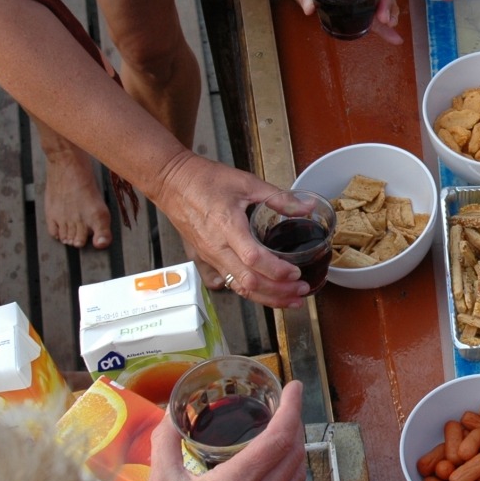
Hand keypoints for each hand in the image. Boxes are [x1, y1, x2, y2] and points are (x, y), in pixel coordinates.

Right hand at [127, 380, 307, 480]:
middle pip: (294, 452)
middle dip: (294, 423)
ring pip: (297, 474)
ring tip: (283, 430)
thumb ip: (166, 441)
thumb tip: (169, 412)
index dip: (291, 408)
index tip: (293, 388)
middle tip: (284, 405)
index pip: (279, 438)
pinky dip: (291, 473)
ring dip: (296, 448)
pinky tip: (277, 466)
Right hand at [148, 151, 310, 307]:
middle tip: (301, 291)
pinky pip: (229, 282)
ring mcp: (210, 256)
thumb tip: (307, 207)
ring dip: (266, 298)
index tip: (296, 273)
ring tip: (290, 300)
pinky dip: (249, 292)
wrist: (172, 182)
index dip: (277, 270)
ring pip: (239, 288)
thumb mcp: (247, 183)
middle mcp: (217, 247)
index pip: (254, 258)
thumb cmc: (205, 180)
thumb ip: (279, 198)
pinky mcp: (206, 260)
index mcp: (227, 226)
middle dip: (278, 292)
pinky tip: (265, 294)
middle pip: (248, 281)